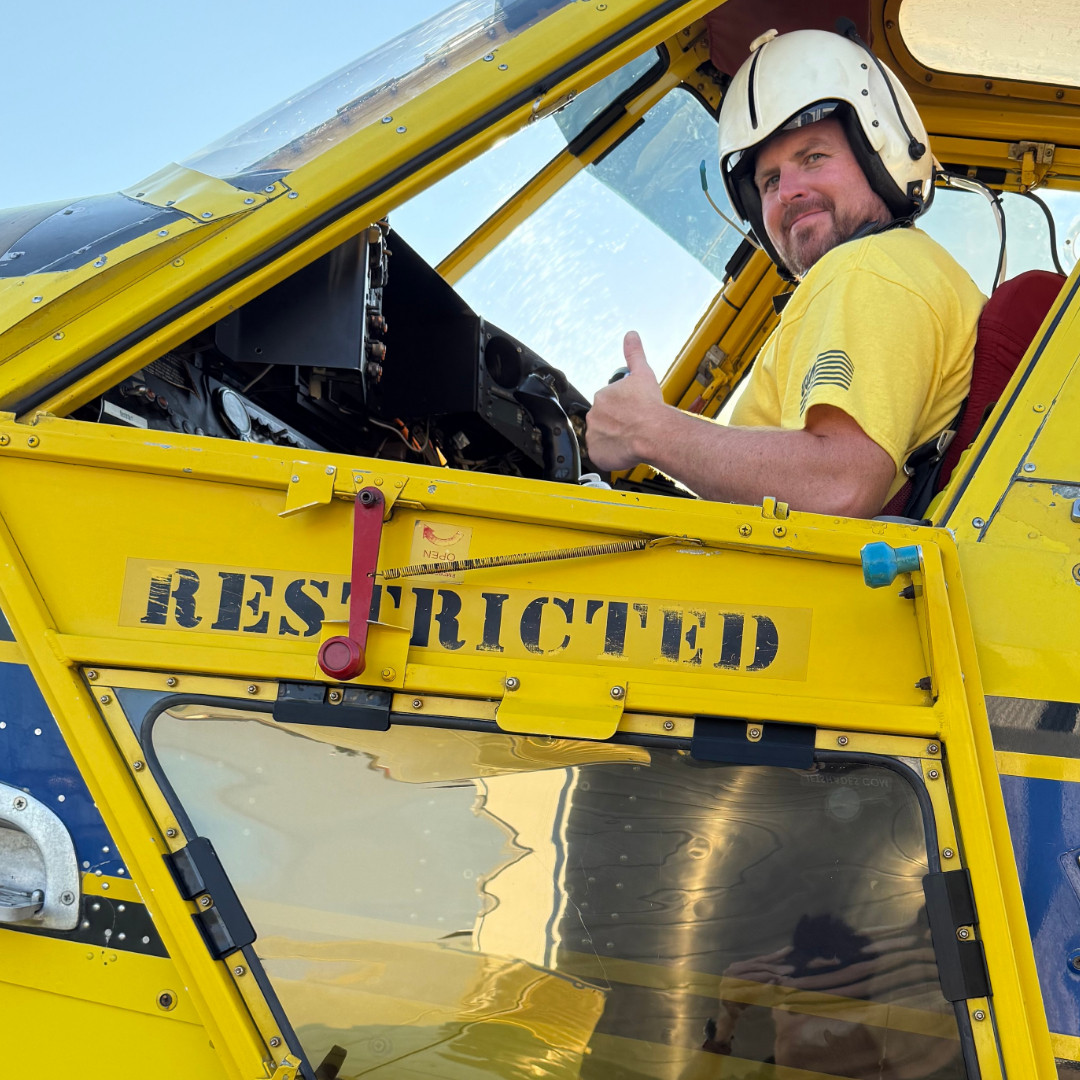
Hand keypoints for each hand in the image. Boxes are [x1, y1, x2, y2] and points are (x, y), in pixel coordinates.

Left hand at [585, 331, 665, 471]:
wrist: (653, 433)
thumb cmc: (649, 407)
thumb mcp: (642, 373)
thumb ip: (634, 354)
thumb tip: (631, 336)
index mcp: (602, 396)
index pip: (608, 403)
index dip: (622, 408)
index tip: (632, 412)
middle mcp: (593, 415)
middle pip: (603, 420)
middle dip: (616, 423)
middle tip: (633, 426)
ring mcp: (594, 435)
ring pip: (602, 437)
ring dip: (613, 438)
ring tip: (630, 439)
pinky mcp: (597, 454)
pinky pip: (601, 455)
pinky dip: (610, 454)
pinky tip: (624, 450)